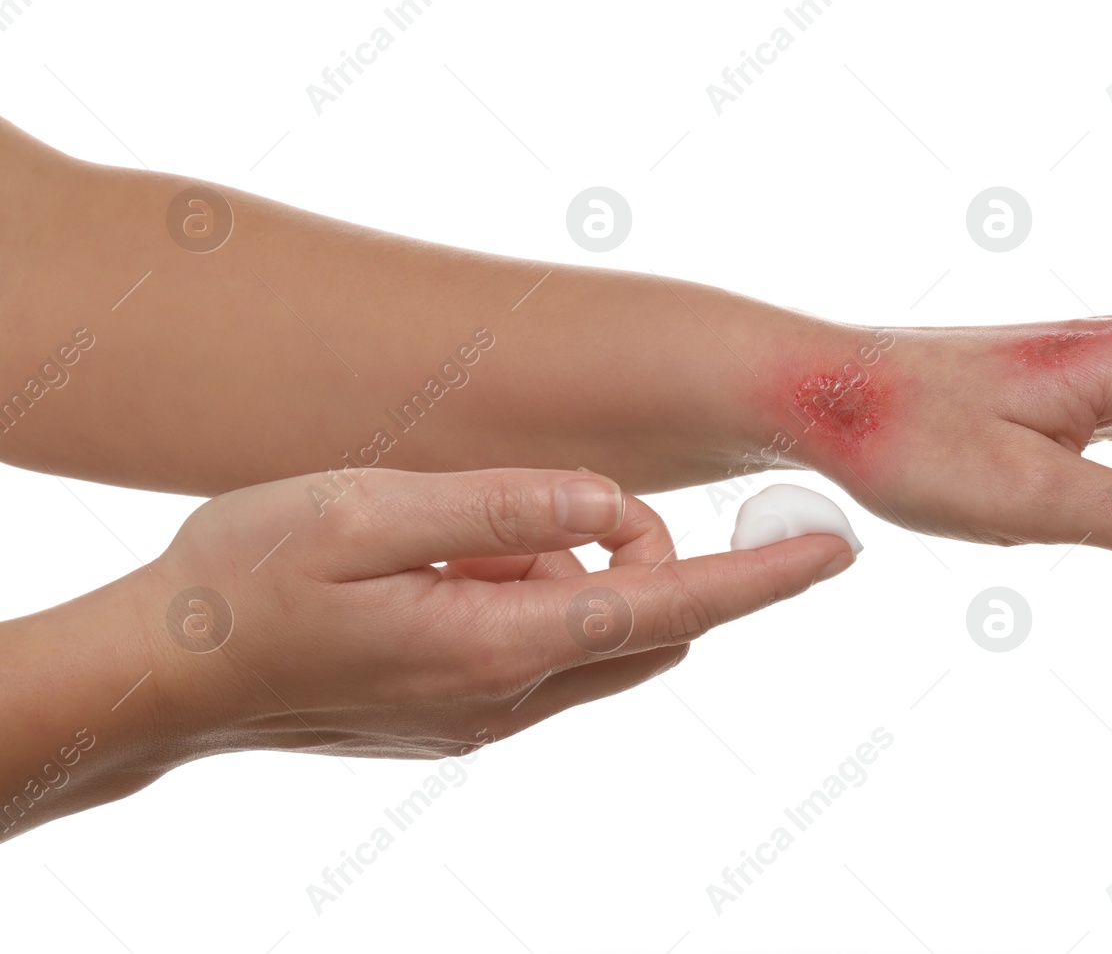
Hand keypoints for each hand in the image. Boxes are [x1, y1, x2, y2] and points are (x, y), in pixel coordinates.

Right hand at [140, 467, 854, 761]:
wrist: (164, 679)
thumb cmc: (246, 581)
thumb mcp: (366, 509)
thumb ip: (503, 504)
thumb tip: (614, 506)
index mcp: (495, 643)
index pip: (669, 609)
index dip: (761, 577)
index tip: (837, 547)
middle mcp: (508, 697)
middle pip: (650, 629)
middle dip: (653, 560)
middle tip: (569, 503)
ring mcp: (486, 718)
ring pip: (597, 639)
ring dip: (573, 572)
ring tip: (460, 537)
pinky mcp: (462, 719)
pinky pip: (544, 650)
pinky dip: (531, 594)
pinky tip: (443, 569)